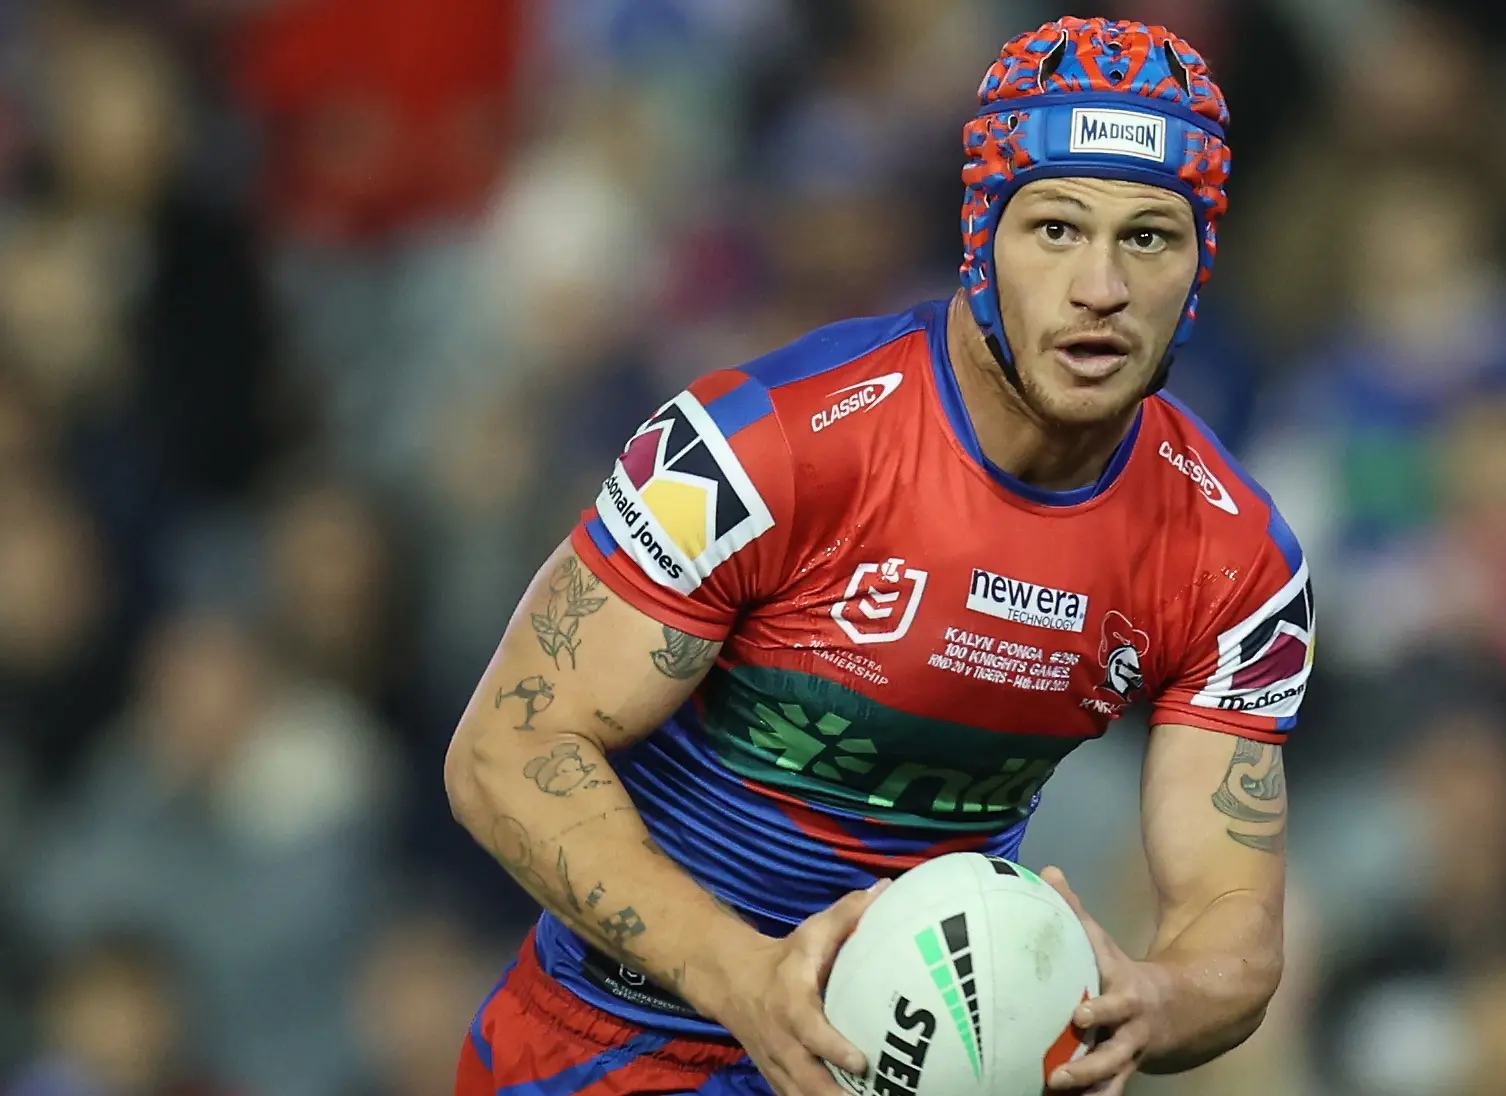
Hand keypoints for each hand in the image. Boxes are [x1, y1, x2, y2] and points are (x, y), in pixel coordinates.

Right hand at [710, 880, 889, 1095]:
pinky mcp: (775, 1077)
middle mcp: (783, 1041)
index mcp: (792, 1006)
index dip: (835, 1049)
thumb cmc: (784, 958)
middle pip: (807, 1078)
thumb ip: (848, 914)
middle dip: (834, 1094)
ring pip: (799, 1095)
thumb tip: (885, 889)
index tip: (862, 1062)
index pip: (812, 1032)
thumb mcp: (811, 933)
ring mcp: (777, 1063)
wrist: (732, 981)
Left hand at [1043, 866, 1167, 1095]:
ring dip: (1087, 1089)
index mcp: (1124, 992)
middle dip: (1089, 1062)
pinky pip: (1109, 1091)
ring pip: (1111, 1077)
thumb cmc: (1127, 971)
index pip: (1111, 998)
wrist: (1187, 1007)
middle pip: (1112, 1049)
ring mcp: (1130, 1053)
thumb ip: (1076, 910)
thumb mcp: (1106, 942)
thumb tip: (1047, 870)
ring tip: (1058, 1093)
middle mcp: (1129, 1028)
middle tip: (1058, 1075)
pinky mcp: (1125, 1071)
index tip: (1079, 1015)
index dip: (1098, 1009)